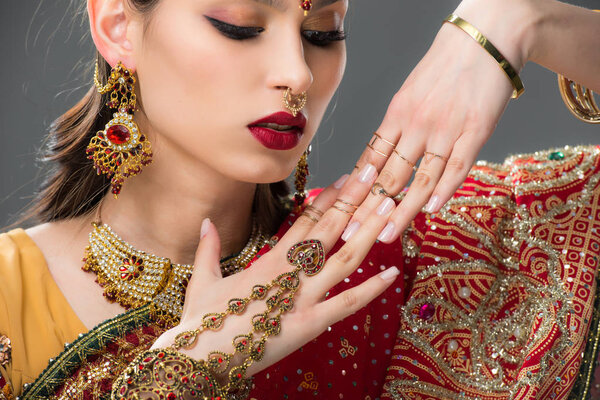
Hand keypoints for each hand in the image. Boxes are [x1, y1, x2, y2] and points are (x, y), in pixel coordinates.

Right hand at [151, 167, 398, 377]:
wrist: (199, 357)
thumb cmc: (201, 319)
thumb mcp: (203, 278)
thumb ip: (209, 247)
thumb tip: (206, 222)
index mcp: (269, 260)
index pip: (305, 220)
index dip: (328, 198)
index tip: (345, 179)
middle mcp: (290, 272)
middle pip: (329, 228)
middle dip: (354, 199)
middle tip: (375, 174)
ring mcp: (303, 297)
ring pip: (344, 258)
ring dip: (368, 231)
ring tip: (390, 207)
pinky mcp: (310, 325)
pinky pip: (347, 304)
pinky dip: (371, 289)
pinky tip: (392, 274)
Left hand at [342, 0, 535, 243]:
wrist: (482, 41)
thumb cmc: (443, 70)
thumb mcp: (409, 95)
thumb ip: (396, 129)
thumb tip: (378, 161)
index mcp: (396, 115)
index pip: (370, 160)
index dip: (355, 190)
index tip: (339, 213)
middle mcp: (416, 124)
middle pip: (389, 176)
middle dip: (367, 209)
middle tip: (351, 235)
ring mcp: (445, 129)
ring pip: (420, 179)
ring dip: (401, 211)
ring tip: (385, 235)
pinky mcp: (475, 131)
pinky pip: (456, 167)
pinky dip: (443, 191)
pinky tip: (431, 210)